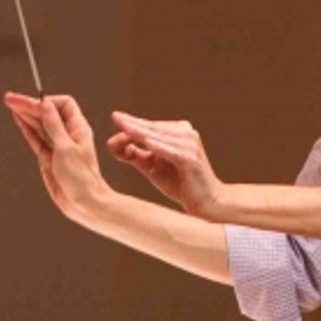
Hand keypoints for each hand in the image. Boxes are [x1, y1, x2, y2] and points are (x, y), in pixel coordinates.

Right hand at [4, 91, 111, 223]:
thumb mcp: (65, 148)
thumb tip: (46, 104)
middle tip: (11, 98)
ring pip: (40, 124)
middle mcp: (68, 135)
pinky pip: (36, 138)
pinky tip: (19, 119)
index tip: (33, 102)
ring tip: (11, 104)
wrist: (84, 203)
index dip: (47, 101)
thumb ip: (54, 125)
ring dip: (26, 114)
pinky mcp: (49, 157)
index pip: (63, 104)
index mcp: (78, 129)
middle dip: (30, 104)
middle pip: (48, 112)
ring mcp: (58, 145)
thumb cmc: (82, 179)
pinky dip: (27, 128)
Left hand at [106, 112, 225, 217]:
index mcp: (180, 133)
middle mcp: (187, 135)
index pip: (151, 126)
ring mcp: (190, 146)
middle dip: (134, 124)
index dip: (132, 124)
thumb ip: (136, 155)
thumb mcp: (154, 167)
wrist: (207, 203)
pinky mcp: (191, 160)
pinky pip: (171, 152)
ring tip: (125, 128)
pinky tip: (146, 143)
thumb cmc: (181, 185)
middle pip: (154, 128)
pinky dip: (159, 147)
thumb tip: (113, 144)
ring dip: (141, 133)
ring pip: (160, 138)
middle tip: (116, 117)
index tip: (115, 119)